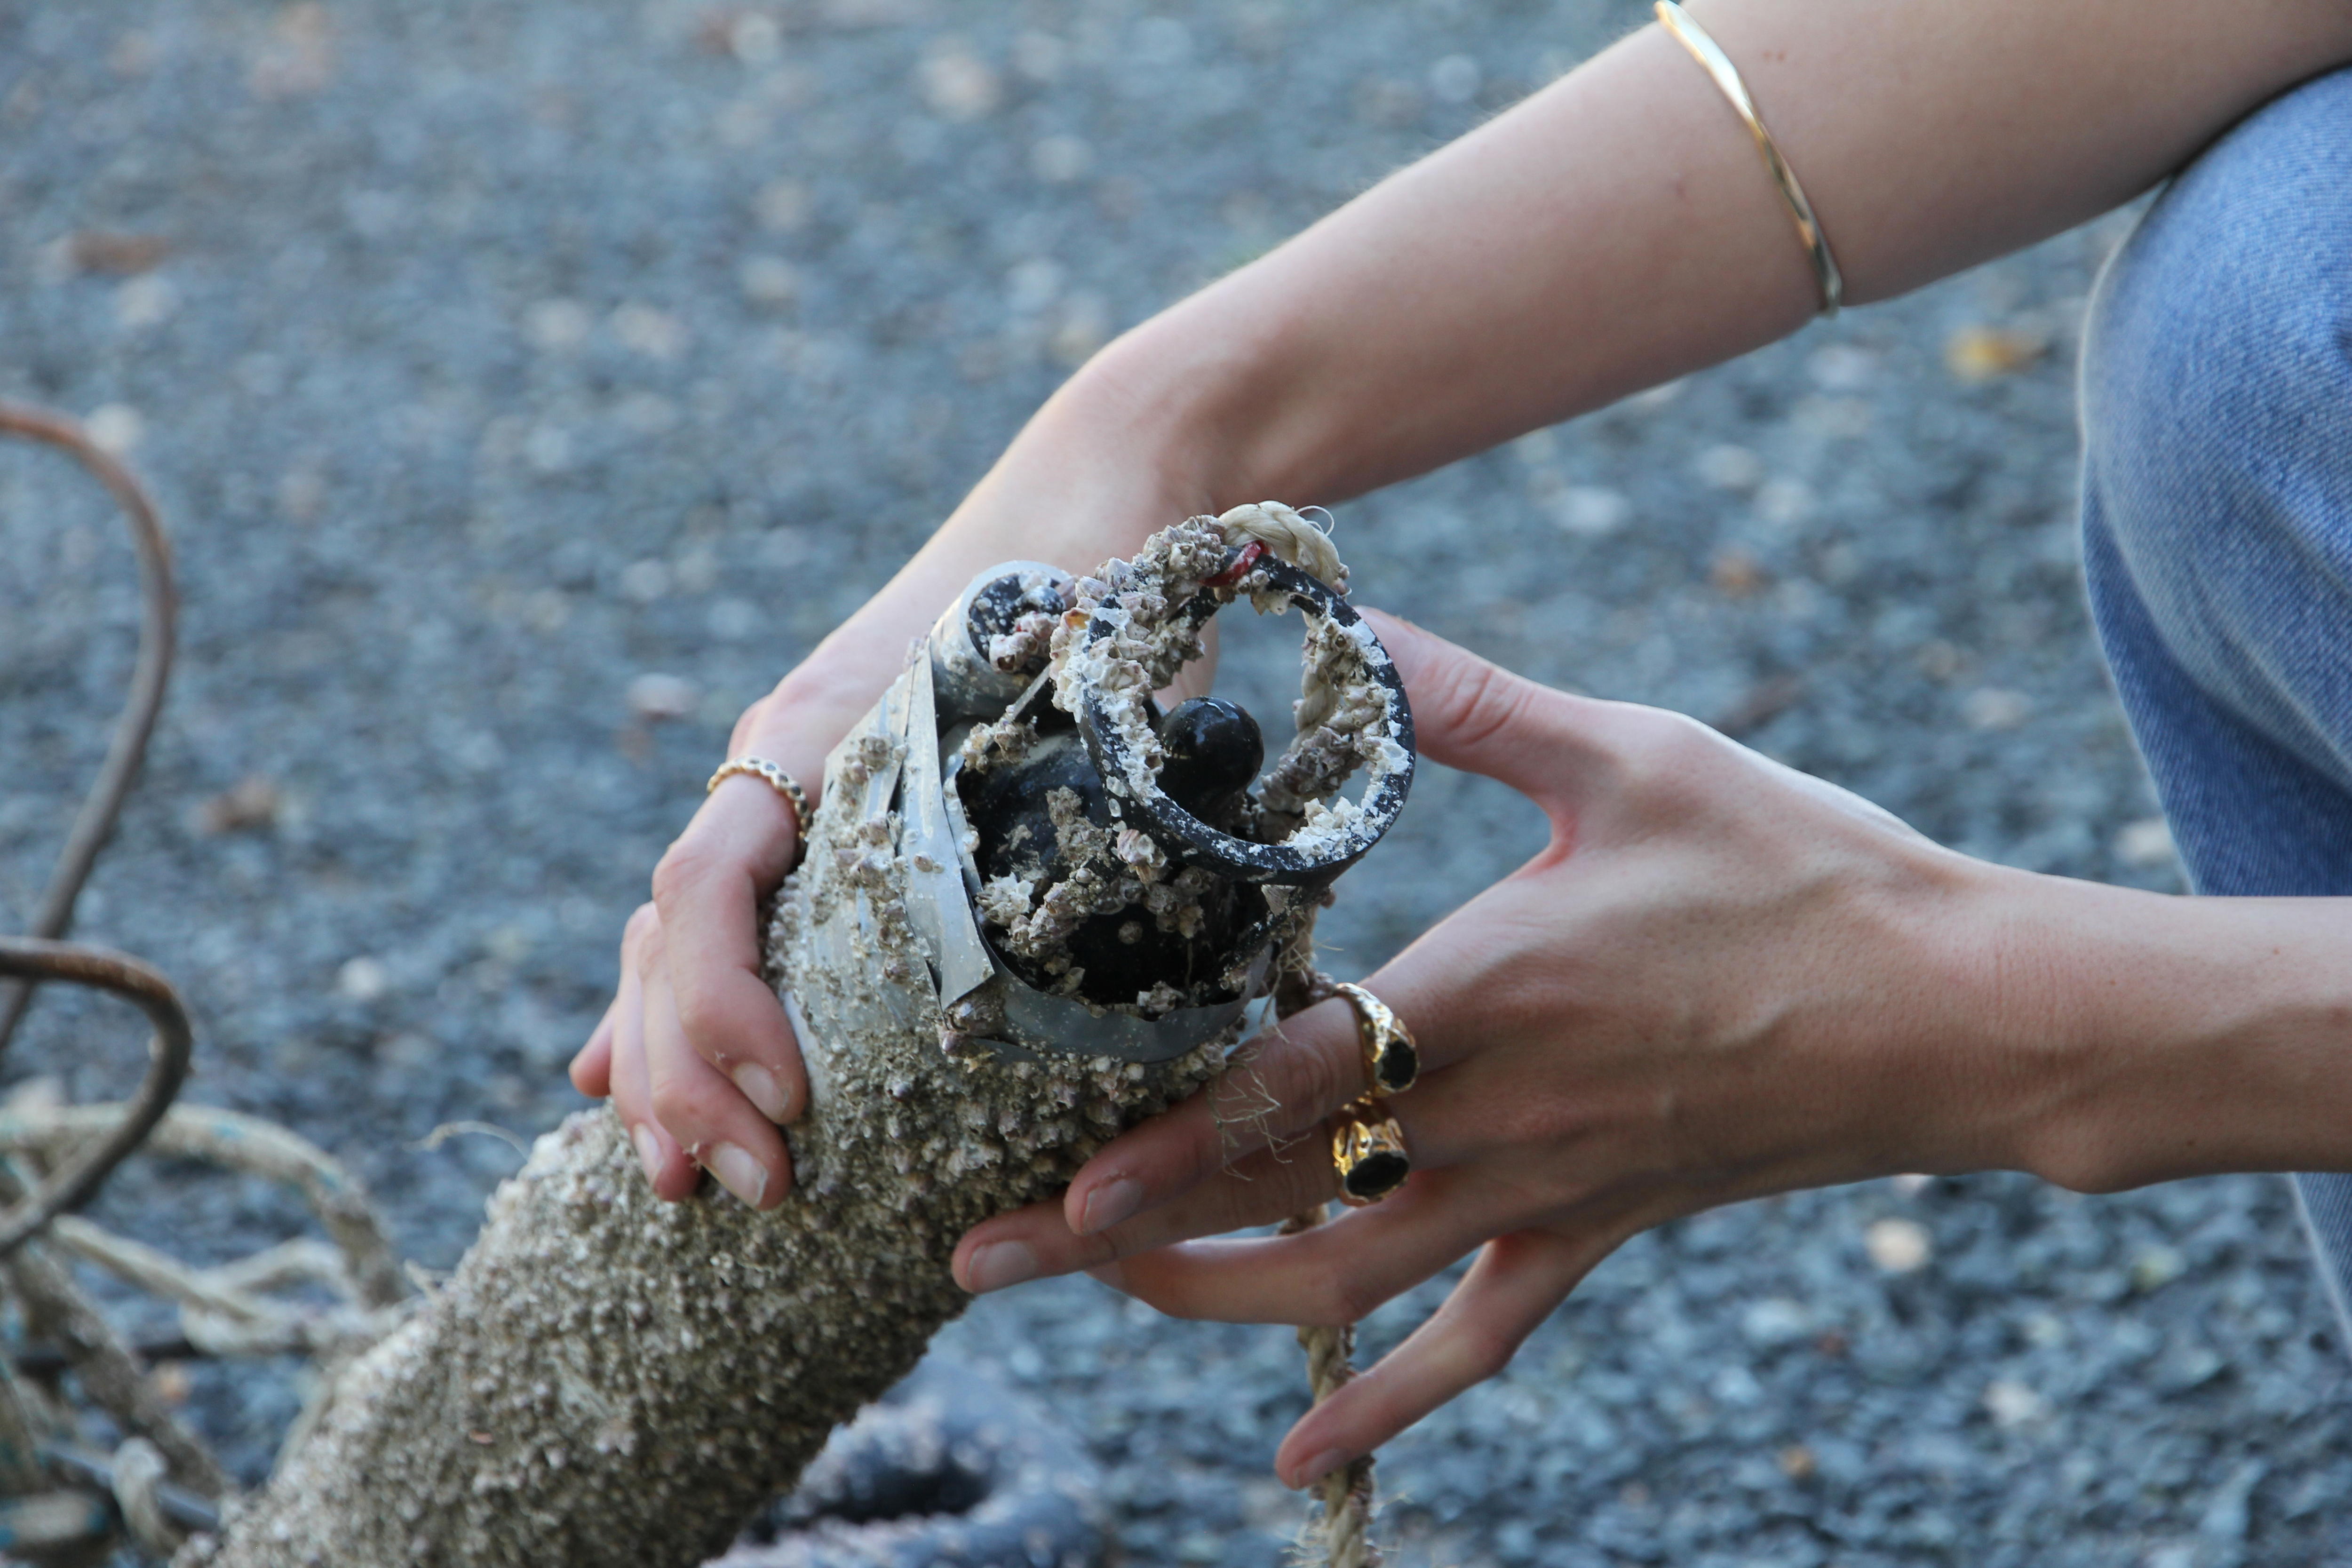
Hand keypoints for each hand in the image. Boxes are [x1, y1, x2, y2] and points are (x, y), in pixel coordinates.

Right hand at [567, 373, 1231, 1206]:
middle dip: (685, 1072)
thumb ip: (1118, 772)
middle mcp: (785, 755)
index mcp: (825, 725)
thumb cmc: (1121, 582)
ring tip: (676, 1179)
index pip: (711, 881)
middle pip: (672, 929)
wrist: (1107, 488)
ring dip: (664, 1061)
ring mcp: (795, 782)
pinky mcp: (824, 811)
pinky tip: (622, 1087)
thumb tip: (1183, 924)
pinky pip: (716, 919)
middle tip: (748, 1188)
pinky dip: (672, 1006)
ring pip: (673, 933)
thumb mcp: (1114, 682)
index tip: (790, 1102)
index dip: (722, 1003)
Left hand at [952, 610, 2044, 1486]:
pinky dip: (1385, 1399)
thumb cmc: (1801, 870)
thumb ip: (1473, 701)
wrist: (1956, 1011)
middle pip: (1278, 1192)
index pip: (1295, 1087)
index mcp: (1492, 989)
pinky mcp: (1594, 1226)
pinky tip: (1299, 1451)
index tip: (1057, 1189)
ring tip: (1095, 1294)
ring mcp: (1545, 1187)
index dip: (1168, 1145)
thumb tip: (1348, 623)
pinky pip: (1478, 1339)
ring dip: (1209, 1297)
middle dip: (1121, 1233)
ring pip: (1347, 1274)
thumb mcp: (1633, 755)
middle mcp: (1498, 1111)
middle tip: (979, 1254)